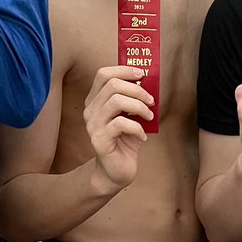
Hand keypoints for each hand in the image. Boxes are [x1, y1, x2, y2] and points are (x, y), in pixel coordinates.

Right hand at [84, 66, 154, 194]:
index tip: (142, 75)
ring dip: (139, 107)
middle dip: (137, 90)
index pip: (103, 74)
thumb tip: (149, 83)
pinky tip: (142, 136)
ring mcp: (93, 125)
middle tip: (151, 101)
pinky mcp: (99, 139)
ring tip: (149, 117)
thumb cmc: (125, 141)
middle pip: (113, 85)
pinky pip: (121, 123)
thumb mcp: (132, 117)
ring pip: (117, 101)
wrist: (116, 171)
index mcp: (95, 101)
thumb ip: (135, 100)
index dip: (123, 70)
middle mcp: (90, 110)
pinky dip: (137, 127)